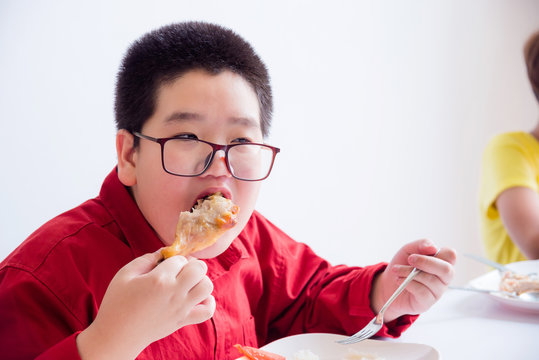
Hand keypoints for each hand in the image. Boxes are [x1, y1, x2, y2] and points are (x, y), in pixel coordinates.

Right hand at [77, 250, 214, 359]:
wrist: (116, 335)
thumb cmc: (117, 303)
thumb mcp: (126, 274)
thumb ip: (146, 259)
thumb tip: (164, 252)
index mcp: (159, 279)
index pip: (180, 259)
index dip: (173, 258)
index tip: (165, 264)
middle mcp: (174, 293)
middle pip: (200, 269)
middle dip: (192, 264)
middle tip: (180, 269)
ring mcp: (181, 308)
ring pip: (207, 286)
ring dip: (201, 280)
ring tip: (188, 282)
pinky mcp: (183, 321)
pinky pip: (208, 311)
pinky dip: (208, 302)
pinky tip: (198, 297)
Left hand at [370, 239, 455, 321]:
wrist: (389, 284)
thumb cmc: (403, 265)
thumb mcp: (408, 250)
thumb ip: (420, 245)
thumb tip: (432, 247)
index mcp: (441, 262)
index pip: (451, 255)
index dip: (439, 252)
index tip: (422, 251)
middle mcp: (443, 278)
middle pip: (446, 270)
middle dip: (426, 262)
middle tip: (410, 259)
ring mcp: (437, 291)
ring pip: (430, 280)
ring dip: (409, 272)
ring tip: (396, 270)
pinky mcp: (427, 302)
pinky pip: (422, 292)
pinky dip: (408, 283)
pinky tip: (399, 280)